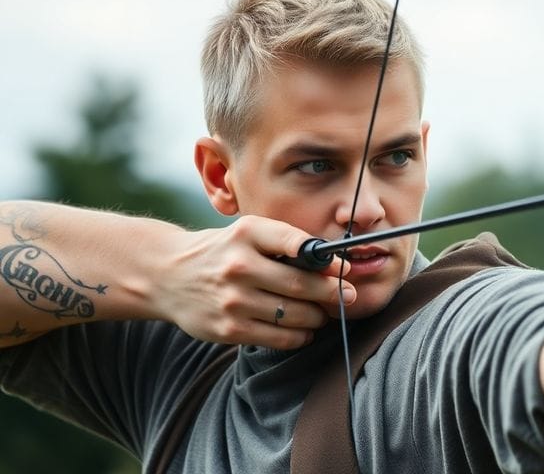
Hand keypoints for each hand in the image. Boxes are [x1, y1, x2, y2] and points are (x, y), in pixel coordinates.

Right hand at [151, 215, 356, 348]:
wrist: (167, 275)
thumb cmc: (222, 252)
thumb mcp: (247, 233)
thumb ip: (285, 243)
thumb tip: (333, 263)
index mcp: (247, 233)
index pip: (296, 243)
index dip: (328, 260)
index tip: (345, 269)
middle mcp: (239, 265)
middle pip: (301, 284)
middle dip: (332, 293)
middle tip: (348, 296)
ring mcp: (233, 300)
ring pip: (295, 315)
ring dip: (318, 317)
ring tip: (323, 313)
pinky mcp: (228, 329)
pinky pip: (280, 338)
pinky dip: (300, 336)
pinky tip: (304, 330)